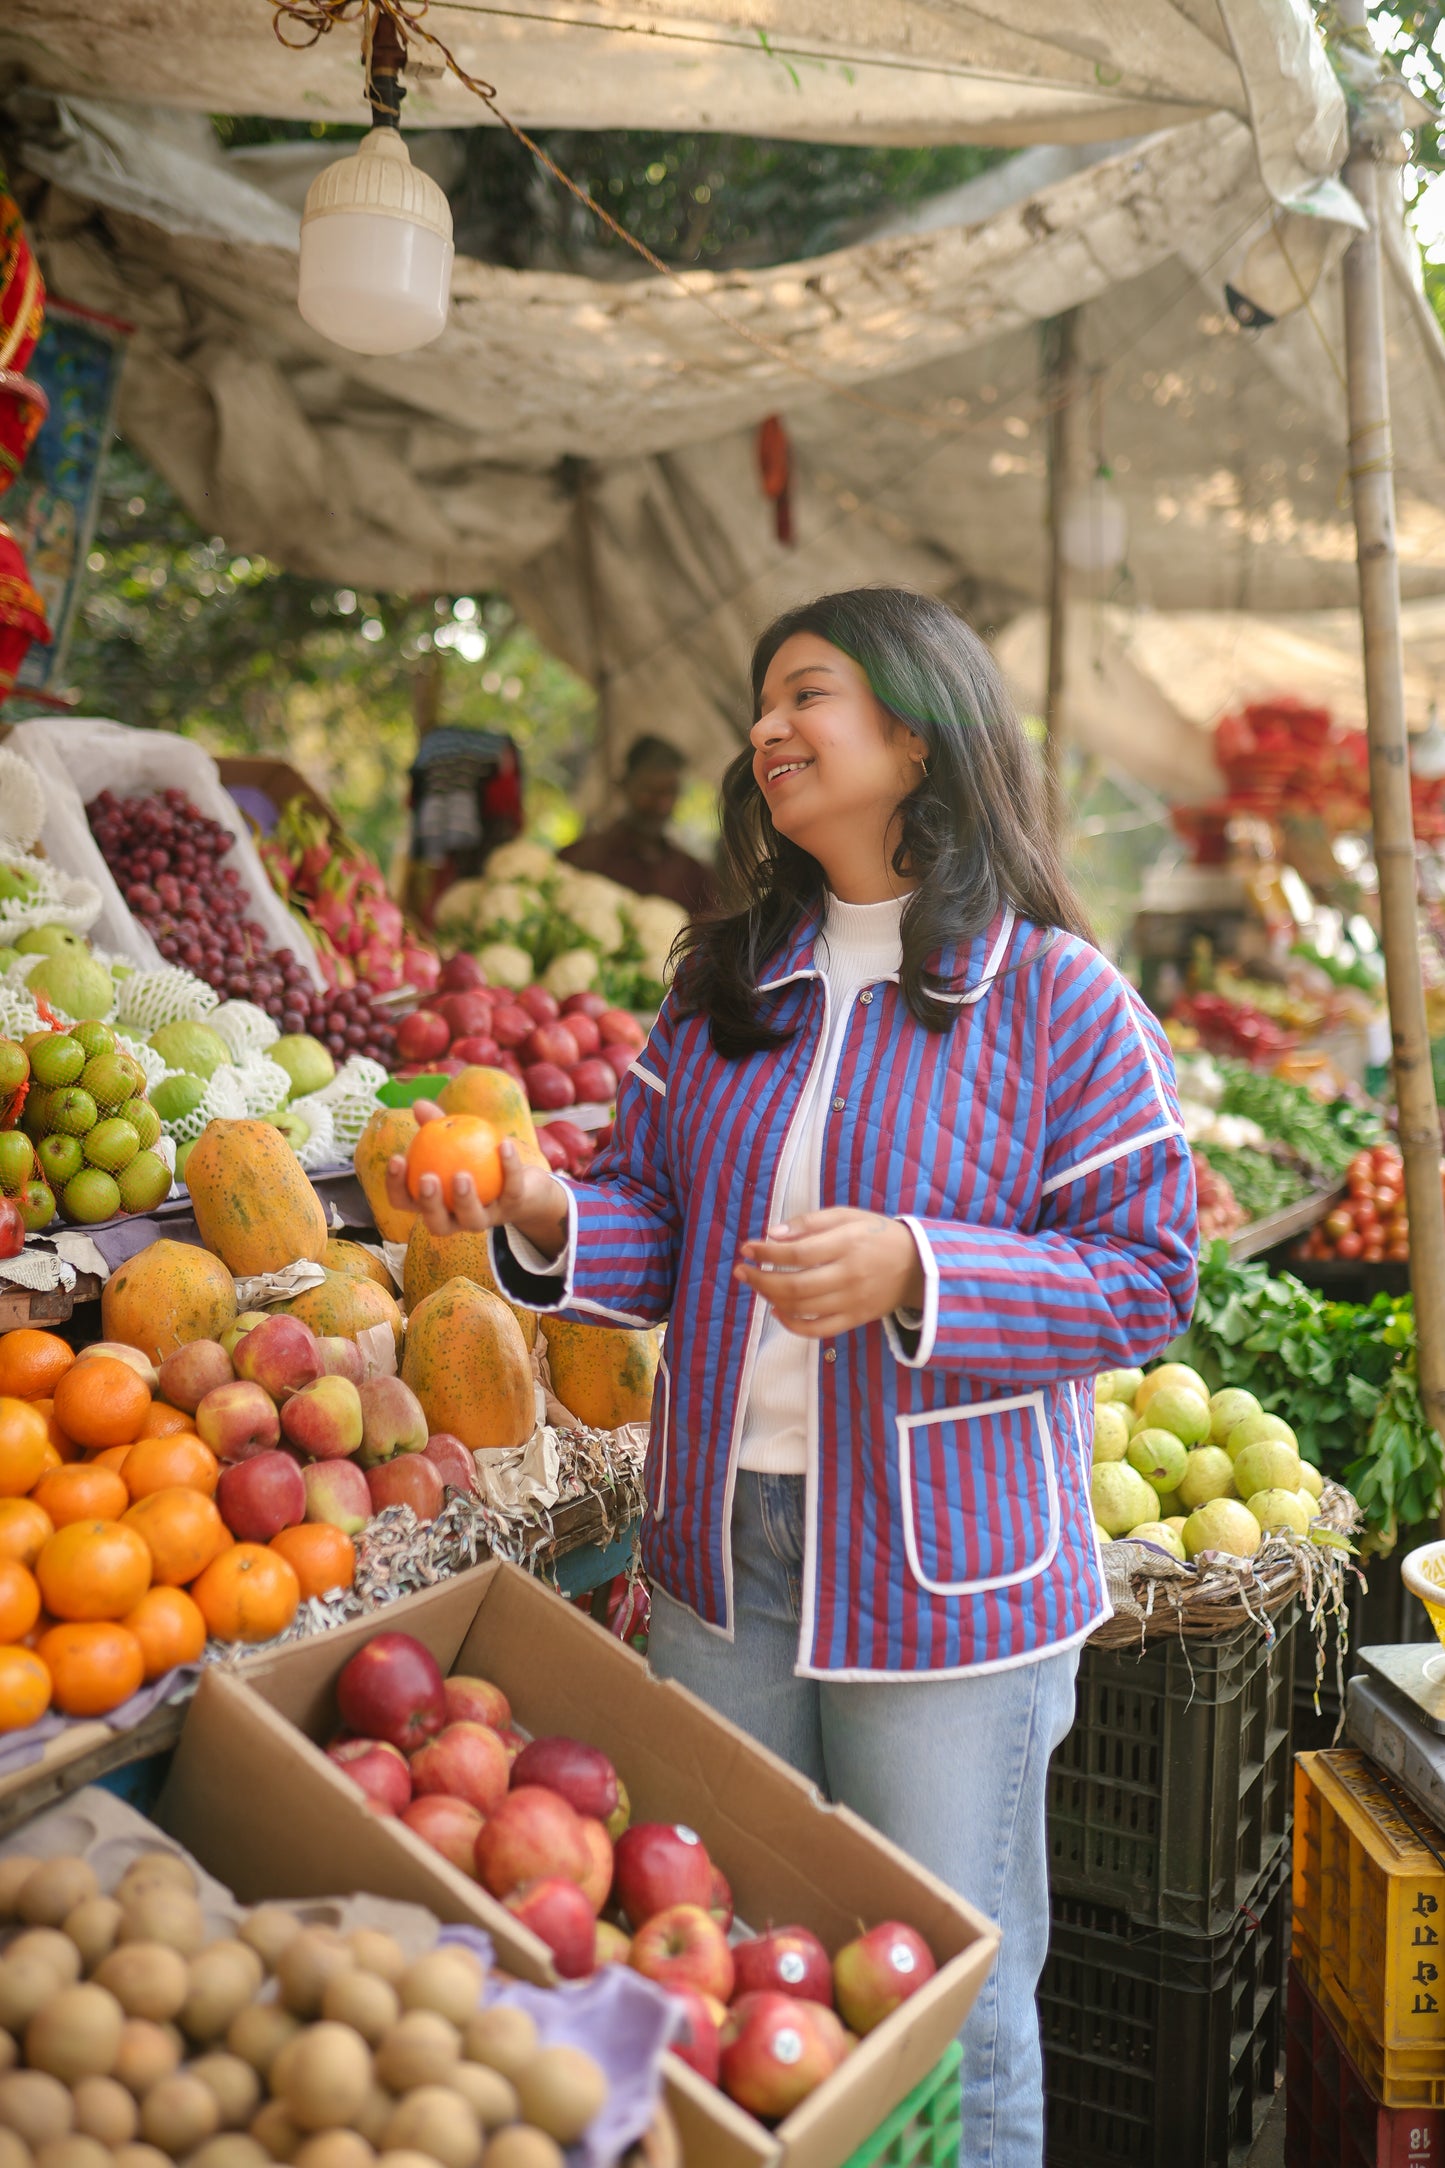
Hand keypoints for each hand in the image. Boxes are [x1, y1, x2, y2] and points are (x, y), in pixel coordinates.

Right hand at [385, 1102, 570, 1257]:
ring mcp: (485, 1217)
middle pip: (436, 1224)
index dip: (396, 1185)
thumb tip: (419, 1104)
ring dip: (465, 1199)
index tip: (397, 1158)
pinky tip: (504, 1144)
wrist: (519, 1179)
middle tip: (428, 1178)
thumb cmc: (475, 1158)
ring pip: (472, 1220)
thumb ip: (436, 1124)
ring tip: (462, 1174)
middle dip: (429, 1203)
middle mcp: (456, 1218)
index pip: (404, 1202)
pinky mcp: (513, 1207)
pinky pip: (511, 1189)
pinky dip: (509, 1166)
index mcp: (434, 1203)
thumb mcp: (455, 1140)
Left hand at [735, 1209, 923, 1339]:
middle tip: (741, 1271)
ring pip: (802, 1307)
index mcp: (847, 1243)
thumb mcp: (848, 1216)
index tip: (747, 1248)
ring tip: (757, 1285)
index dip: (767, 1252)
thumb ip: (810, 1222)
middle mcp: (849, 1275)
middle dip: (760, 1279)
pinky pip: (817, 1329)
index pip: (797, 1252)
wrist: (917, 1266)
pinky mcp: (854, 1319)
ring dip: (771, 1298)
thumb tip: (773, 1234)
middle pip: (795, 1284)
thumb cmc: (876, 1235)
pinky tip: (778, 1311)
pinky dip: (792, 1324)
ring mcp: (852, 1301)